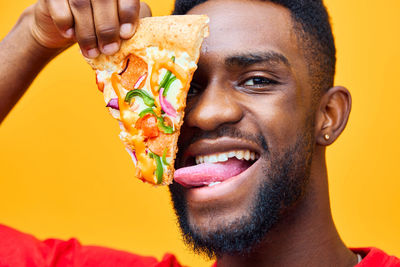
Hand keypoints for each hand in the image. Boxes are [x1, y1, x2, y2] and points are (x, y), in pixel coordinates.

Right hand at [30, 0, 151, 57]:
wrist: (63, 25)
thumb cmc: (98, 24)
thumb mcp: (118, 23)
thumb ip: (133, 24)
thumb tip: (148, 40)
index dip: (127, 13)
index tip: (126, 35)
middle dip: (107, 28)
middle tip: (109, 49)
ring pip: (80, 4)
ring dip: (88, 32)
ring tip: (93, 52)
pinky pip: (59, 8)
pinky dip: (66, 24)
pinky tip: (71, 36)